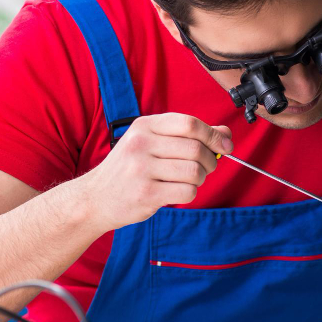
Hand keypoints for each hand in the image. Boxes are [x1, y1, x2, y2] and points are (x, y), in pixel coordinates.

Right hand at [75, 113, 233, 229]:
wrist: (95, 198)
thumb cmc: (128, 170)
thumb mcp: (151, 143)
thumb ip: (188, 136)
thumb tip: (225, 135)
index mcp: (144, 126)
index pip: (189, 123)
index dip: (213, 135)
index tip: (225, 146)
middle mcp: (141, 144)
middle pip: (195, 148)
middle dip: (209, 161)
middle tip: (204, 168)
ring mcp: (142, 169)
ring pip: (194, 171)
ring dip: (200, 179)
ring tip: (187, 181)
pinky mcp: (146, 193)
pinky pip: (187, 191)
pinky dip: (190, 193)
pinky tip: (176, 192)